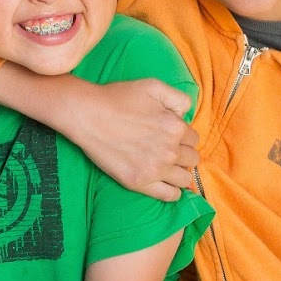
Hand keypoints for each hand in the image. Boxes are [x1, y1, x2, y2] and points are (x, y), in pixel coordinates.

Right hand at [64, 79, 198, 201]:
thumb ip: (179, 98)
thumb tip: (187, 116)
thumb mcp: (153, 86)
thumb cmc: (118, 98)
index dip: (182, 135)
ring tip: (165, 165)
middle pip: (192, 159)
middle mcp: (169, 151)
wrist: (87, 114)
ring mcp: (154, 169)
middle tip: (165, 148)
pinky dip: (172, 191)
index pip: (193, 138)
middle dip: (182, 153)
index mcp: (176, 127)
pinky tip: (164, 182)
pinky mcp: (138, 182)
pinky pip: (170, 195)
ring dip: (178, 172)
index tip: (170, 134)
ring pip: (184, 178)